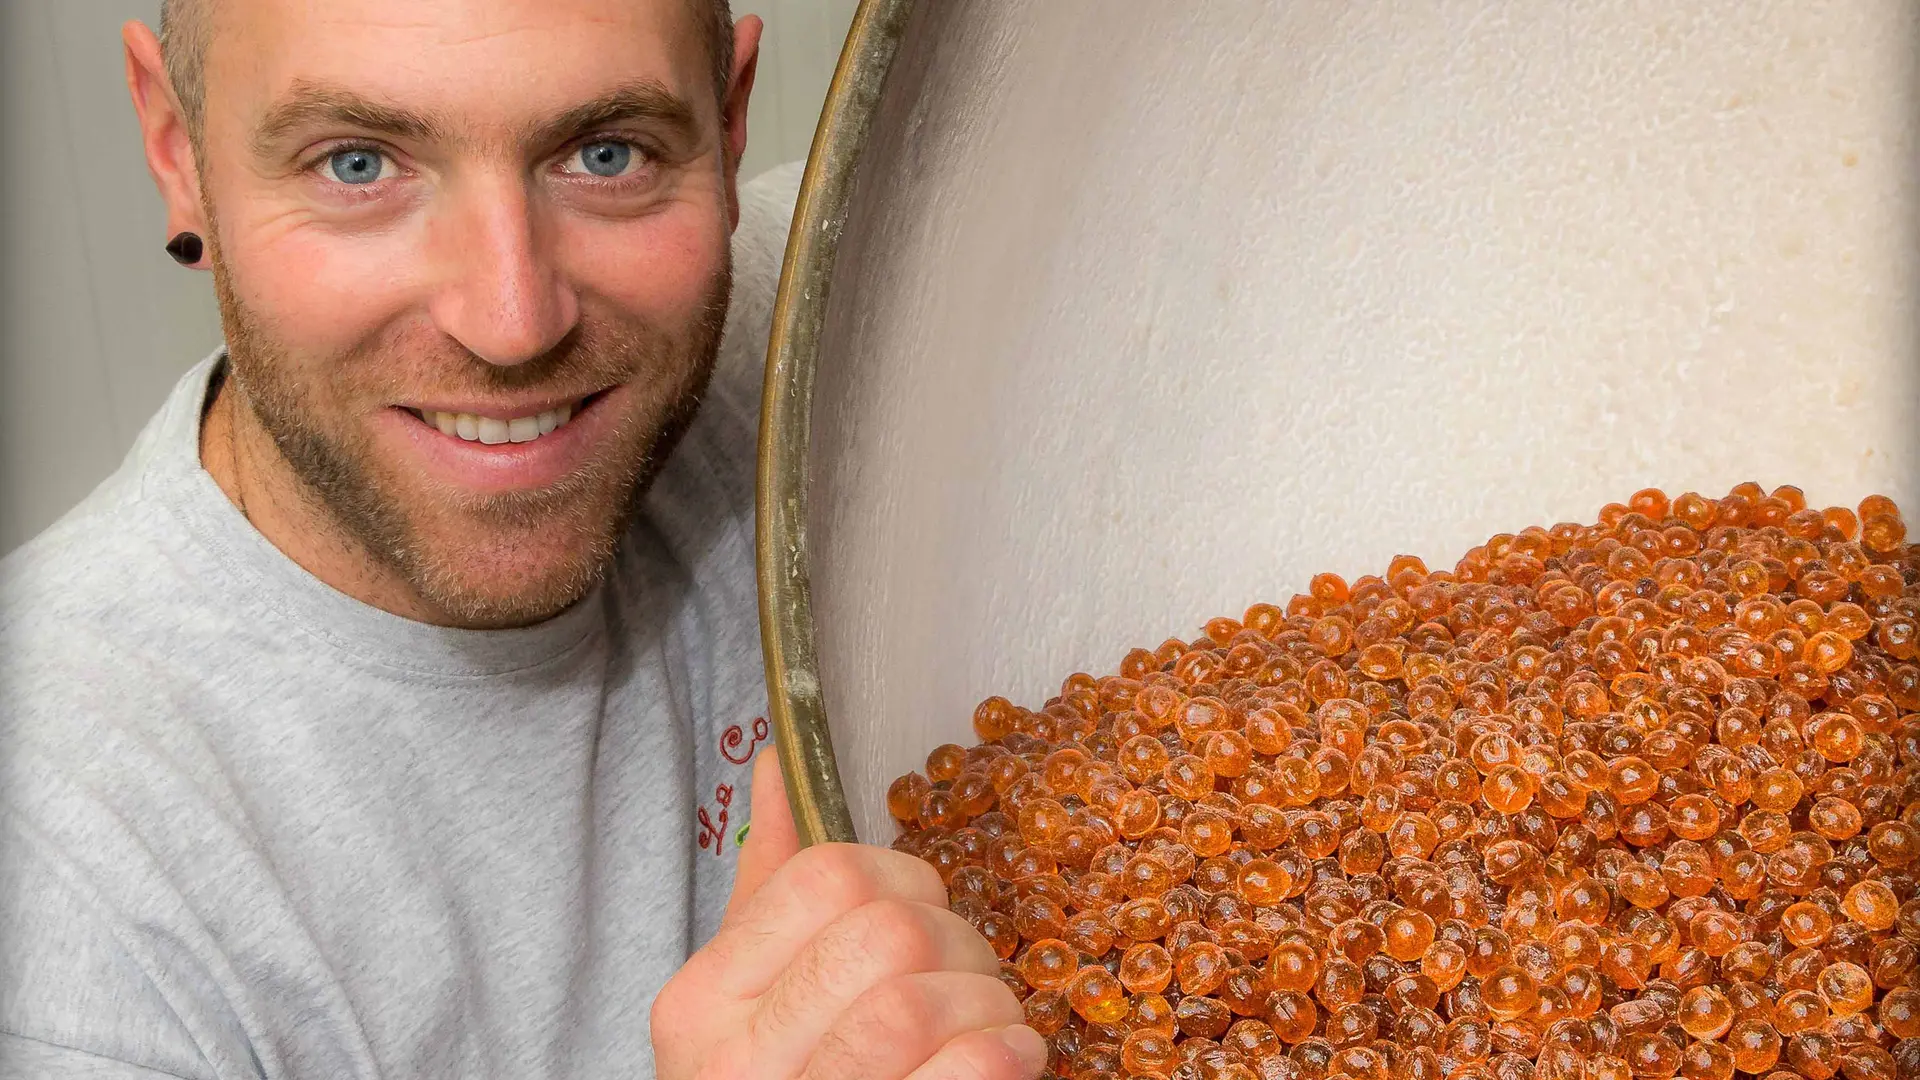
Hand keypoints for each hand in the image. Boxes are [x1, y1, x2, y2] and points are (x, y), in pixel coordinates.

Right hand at [651, 750, 1048, 1079]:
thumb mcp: (753, 1004)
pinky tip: (1008, 1063)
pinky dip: (1007, 1056)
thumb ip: (769, 889)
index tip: (923, 922)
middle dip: (959, 943)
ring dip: (989, 1005)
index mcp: (703, 1005)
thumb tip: (777, 764)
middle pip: (886, 931)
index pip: (829, 875)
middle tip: (968, 980)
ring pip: (919, 1000)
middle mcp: (732, 1065)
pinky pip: (965, 1071)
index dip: (907, 882)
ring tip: (994, 1029)